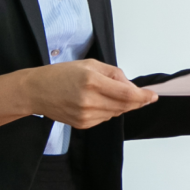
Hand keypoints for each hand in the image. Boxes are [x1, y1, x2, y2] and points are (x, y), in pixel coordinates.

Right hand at [0, 59, 155, 132]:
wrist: (36, 91)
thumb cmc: (60, 74)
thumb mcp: (89, 64)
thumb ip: (114, 73)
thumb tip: (131, 85)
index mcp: (91, 81)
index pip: (126, 93)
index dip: (143, 96)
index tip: (153, 96)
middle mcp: (89, 100)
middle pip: (124, 105)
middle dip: (136, 100)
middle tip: (142, 95)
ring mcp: (86, 115)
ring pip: (116, 112)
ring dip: (121, 104)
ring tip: (107, 93)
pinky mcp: (83, 124)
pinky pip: (105, 118)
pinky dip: (108, 110)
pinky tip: (97, 102)